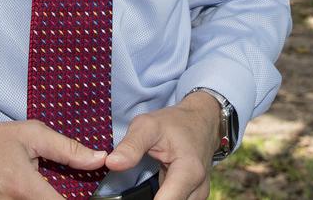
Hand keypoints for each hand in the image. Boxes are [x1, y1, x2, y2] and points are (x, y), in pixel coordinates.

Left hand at [105, 92, 220, 199]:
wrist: (202, 121)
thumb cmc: (175, 122)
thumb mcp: (148, 125)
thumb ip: (131, 146)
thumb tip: (111, 163)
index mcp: (188, 171)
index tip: (130, 196)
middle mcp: (198, 189)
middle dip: (147, 199)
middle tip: (133, 187)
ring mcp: (198, 196)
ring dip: (156, 198)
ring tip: (147, 180)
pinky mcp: (194, 197)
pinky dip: (162, 198)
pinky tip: (154, 189)